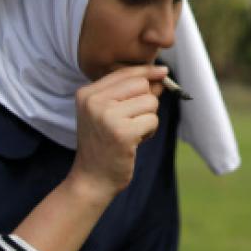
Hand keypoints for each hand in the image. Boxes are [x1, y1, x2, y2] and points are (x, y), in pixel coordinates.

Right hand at [69, 65, 168, 194]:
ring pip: (150, 102)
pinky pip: (153, 120)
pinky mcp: (122, 133)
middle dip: (147, 101)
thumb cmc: (104, 145)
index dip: (147, 71)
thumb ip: (131, 93)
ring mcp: (107, 116)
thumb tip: (160, 75)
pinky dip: (150, 131)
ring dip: (148, 118)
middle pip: (141, 84)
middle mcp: (94, 101)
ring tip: (132, 133)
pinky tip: (135, 142)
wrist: (92, 179)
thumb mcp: (109, 114)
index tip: (163, 71)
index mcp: (87, 94)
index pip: (125, 73)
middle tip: (134, 120)